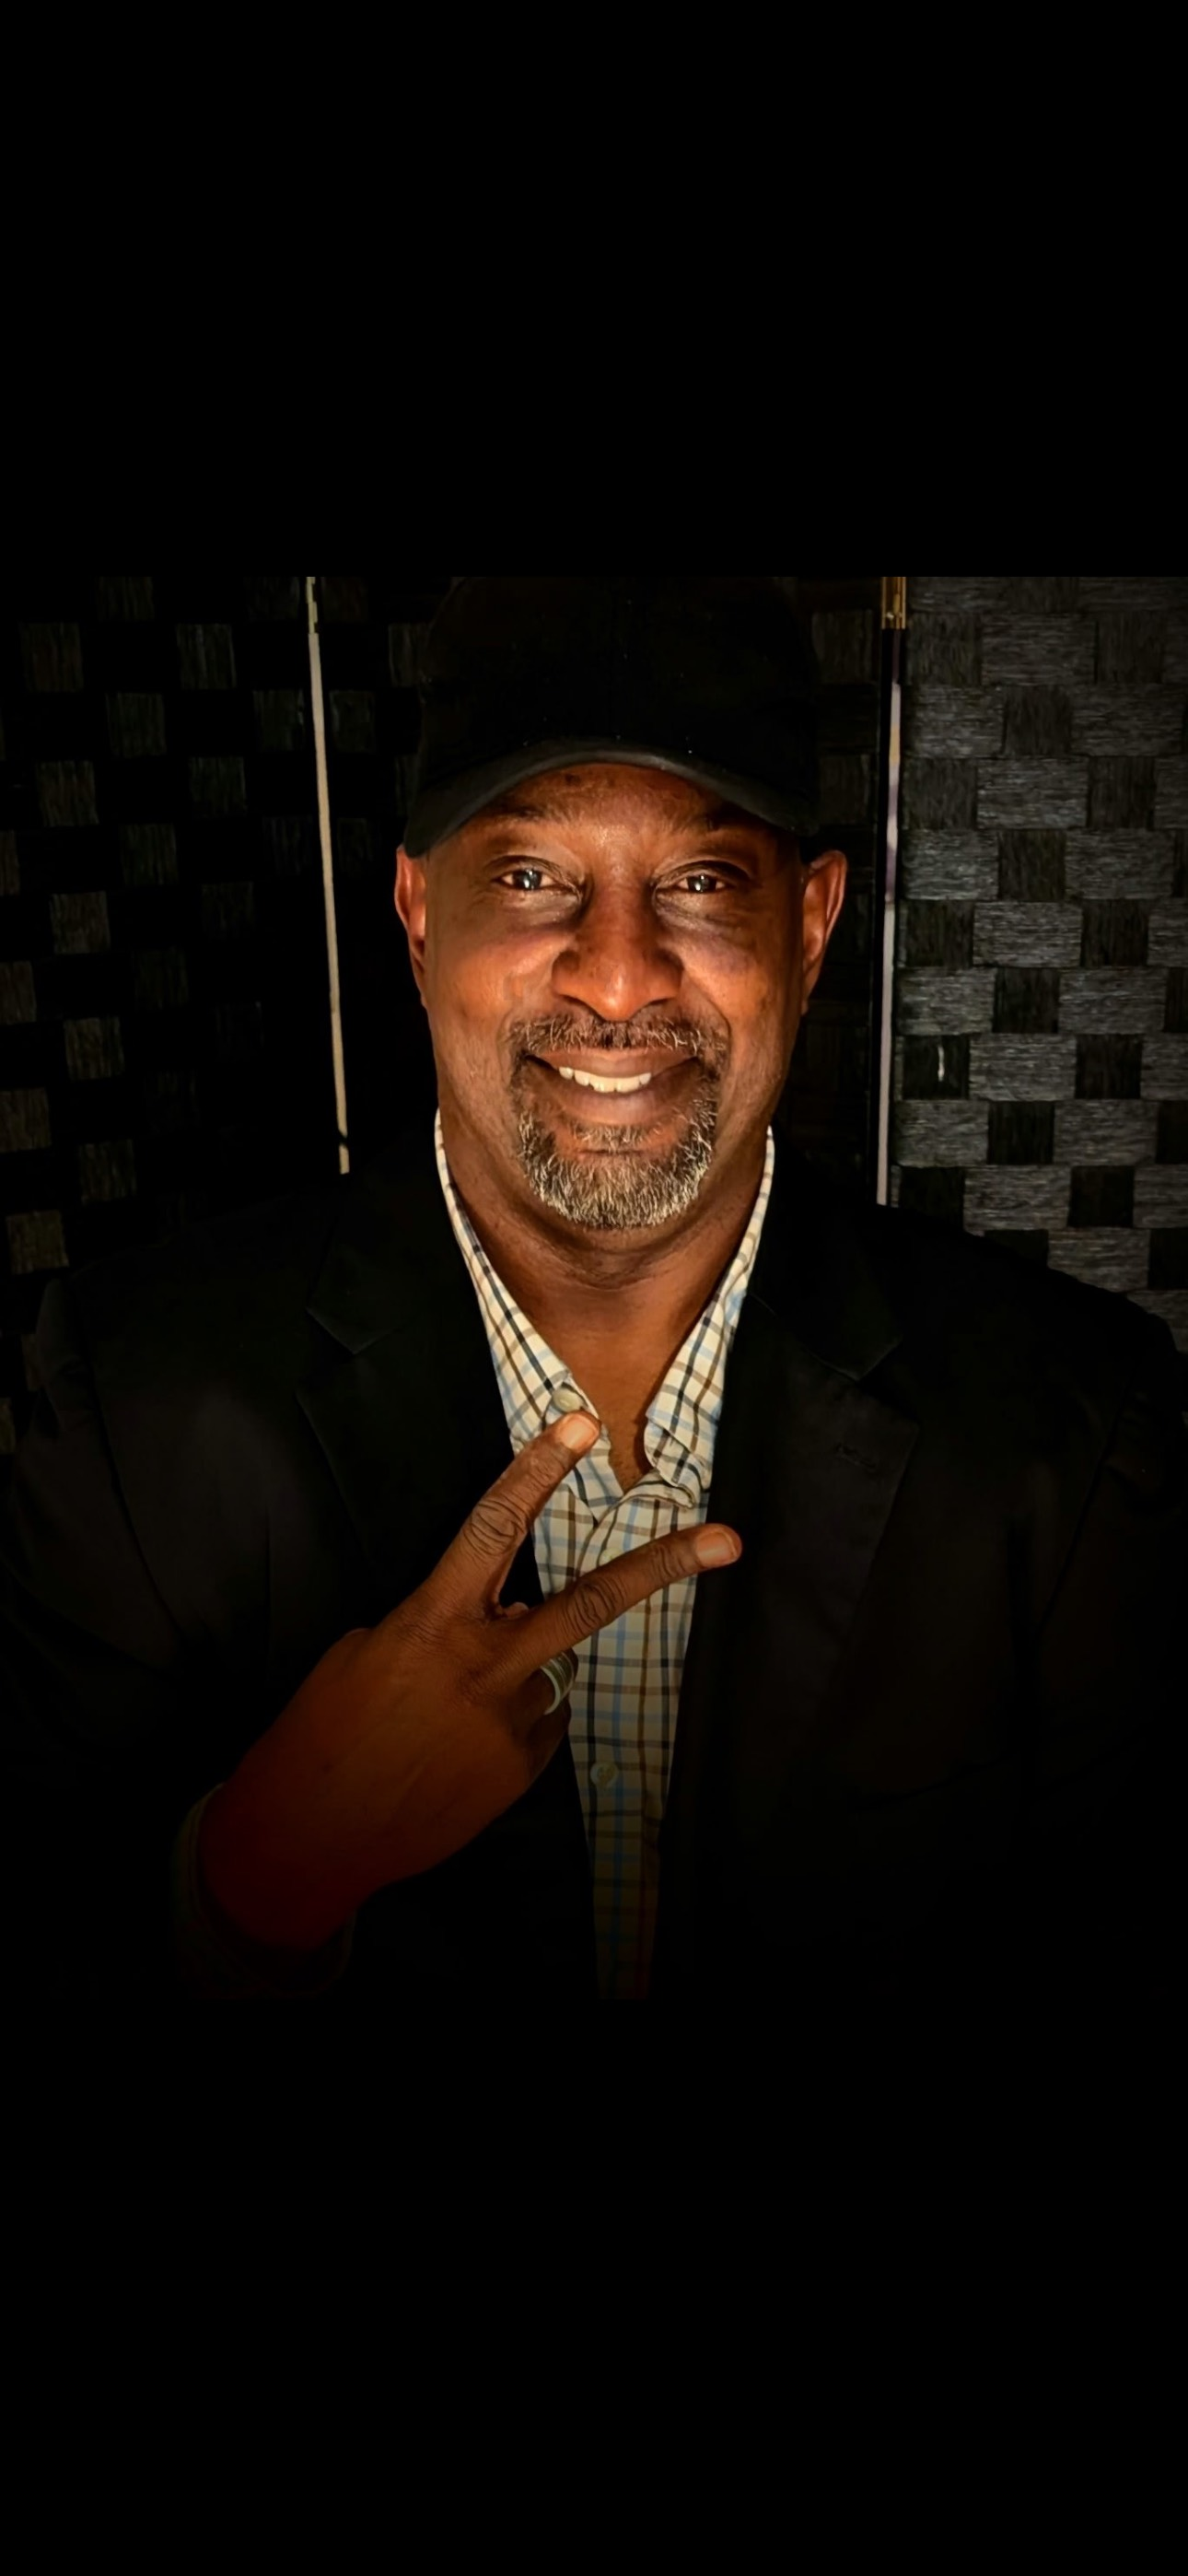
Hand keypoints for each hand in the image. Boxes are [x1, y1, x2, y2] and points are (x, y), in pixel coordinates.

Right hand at [197, 1413, 740, 1955]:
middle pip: (591, 1601)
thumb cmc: (318, 1735)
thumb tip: (477, 1625)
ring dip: (513, 1682)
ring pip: (550, 1674)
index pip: (493, 1528)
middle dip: (664, 1566)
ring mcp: (512, 1723)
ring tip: (439, 1726)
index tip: (578, 1423)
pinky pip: (534, 1727)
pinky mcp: (522, 1771)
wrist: (309, 1838)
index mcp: (432, 1622)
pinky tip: (450, 1754)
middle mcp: (486, 1666)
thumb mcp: (361, 1653)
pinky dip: (504, 1728)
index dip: (536, 1471)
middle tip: (727, 1540)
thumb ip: (431, 1625)